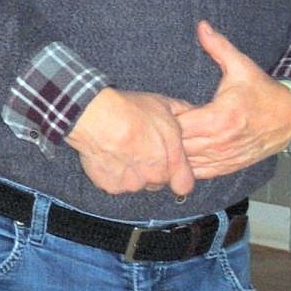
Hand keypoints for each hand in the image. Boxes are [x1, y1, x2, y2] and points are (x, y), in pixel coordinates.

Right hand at [66, 86, 195, 197]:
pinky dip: (113, 174)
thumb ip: (183, 113)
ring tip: (122, 149)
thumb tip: (194, 112)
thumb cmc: (130, 110)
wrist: (95, 116)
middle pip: (158, 182)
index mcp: (172, 159)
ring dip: (132, 172)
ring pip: (137, 183)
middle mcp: (154, 175)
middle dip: (152, 169)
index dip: (179, 177)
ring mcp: (132, 183)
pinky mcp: (112, 186)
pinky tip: (110, 155)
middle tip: (140, 148)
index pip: (184, 185)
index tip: (172, 168)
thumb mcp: (164, 105)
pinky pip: (116, 184)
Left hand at [173, 20, 290, 177]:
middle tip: (154, 127)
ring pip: (187, 164)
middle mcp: (221, 142)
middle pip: (179, 147)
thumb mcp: (241, 66)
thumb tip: (202, 26)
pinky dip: (187, 167)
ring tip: (161, 143)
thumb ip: (218, 47)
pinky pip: (201, 173)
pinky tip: (178, 158)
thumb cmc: (263, 92)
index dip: (165, 119)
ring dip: (173, 154)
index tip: (158, 110)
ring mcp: (225, 157)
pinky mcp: (229, 166)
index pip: (179, 125)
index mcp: (220, 118)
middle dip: (164, 138)